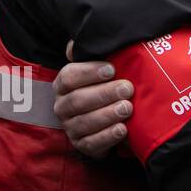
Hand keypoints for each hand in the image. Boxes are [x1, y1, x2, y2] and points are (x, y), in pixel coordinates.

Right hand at [53, 40, 133, 157]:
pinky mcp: (81, 145)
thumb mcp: (99, 71)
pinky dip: (107, 137)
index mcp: (63, 85)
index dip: (88, 72)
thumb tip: (75, 45)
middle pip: (77, 100)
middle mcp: (62, 106)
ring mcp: (70, 127)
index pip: (68, 76)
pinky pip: (91, 143)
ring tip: (127, 108)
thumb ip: (90, 55)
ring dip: (107, 114)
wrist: (109, 121)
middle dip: (103, 93)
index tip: (112, 69)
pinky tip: (123, 129)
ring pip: (83, 122)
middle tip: (127, 88)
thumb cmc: (105, 89)